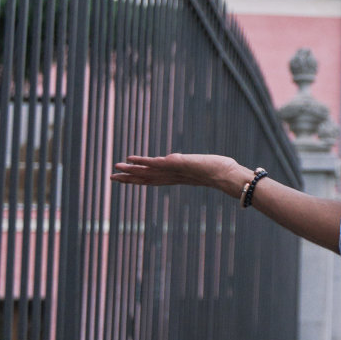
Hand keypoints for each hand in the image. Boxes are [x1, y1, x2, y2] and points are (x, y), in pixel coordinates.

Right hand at [112, 154, 249, 197]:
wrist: (228, 176)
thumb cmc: (222, 172)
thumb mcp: (204, 168)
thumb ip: (195, 166)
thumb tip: (195, 164)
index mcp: (177, 178)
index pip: (154, 180)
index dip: (139, 179)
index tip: (126, 178)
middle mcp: (173, 177)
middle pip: (146, 179)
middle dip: (128, 179)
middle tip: (112, 177)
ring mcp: (173, 171)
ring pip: (147, 173)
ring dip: (130, 171)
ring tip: (114, 170)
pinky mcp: (177, 164)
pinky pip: (155, 163)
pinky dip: (142, 161)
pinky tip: (130, 159)